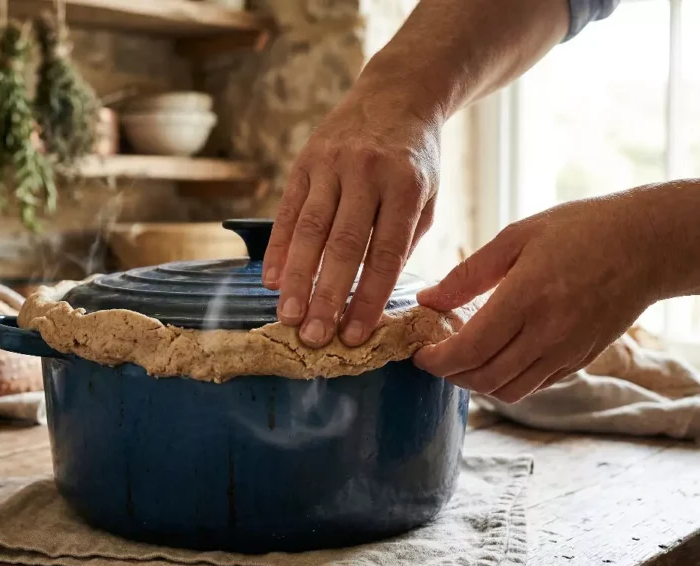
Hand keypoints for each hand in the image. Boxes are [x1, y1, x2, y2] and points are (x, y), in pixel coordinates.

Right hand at [262, 66, 444, 348]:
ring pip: (310, 230)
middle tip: (314, 338)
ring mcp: (331, 164)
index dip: (368, 297)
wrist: (396, 94)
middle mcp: (366, 173)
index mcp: (405, 185)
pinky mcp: (304, 161)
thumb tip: (371, 296)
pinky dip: (279, 248)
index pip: (385, 253)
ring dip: (297, 279)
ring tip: (288, 317)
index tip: (354, 336)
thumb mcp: (427, 196)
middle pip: (343, 245)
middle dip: (327, 296)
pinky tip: (271, 281)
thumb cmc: (416, 160)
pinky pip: (288, 210)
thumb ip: (402, 241)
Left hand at [413, 192, 666, 402]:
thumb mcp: (516, 237)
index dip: (436, 360)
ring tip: (462, 359)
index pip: (469, 350)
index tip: (419, 353)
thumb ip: (467, 274)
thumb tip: (427, 301)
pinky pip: (535, 386)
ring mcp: (568, 351)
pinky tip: (496, 357)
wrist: (650, 245)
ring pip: (509, 390)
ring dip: (477, 383)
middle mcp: (548, 334)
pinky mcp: (581, 360)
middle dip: (450, 375)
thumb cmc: (580, 230)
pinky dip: (507, 381)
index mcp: (527, 298)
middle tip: (434, 357)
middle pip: (484, 378)